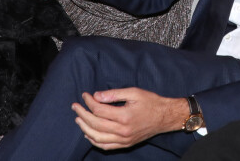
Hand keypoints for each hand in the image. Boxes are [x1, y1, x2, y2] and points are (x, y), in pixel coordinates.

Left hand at [72, 88, 187, 149]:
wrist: (164, 117)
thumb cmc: (150, 102)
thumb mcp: (134, 92)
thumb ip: (114, 94)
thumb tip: (96, 95)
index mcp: (124, 116)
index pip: (99, 110)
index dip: (89, 102)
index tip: (85, 95)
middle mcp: (122, 131)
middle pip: (95, 124)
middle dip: (83, 114)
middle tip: (75, 106)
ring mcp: (124, 140)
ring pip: (98, 138)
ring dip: (85, 128)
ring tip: (78, 119)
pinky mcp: (125, 144)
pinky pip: (106, 146)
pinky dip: (94, 140)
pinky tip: (89, 133)